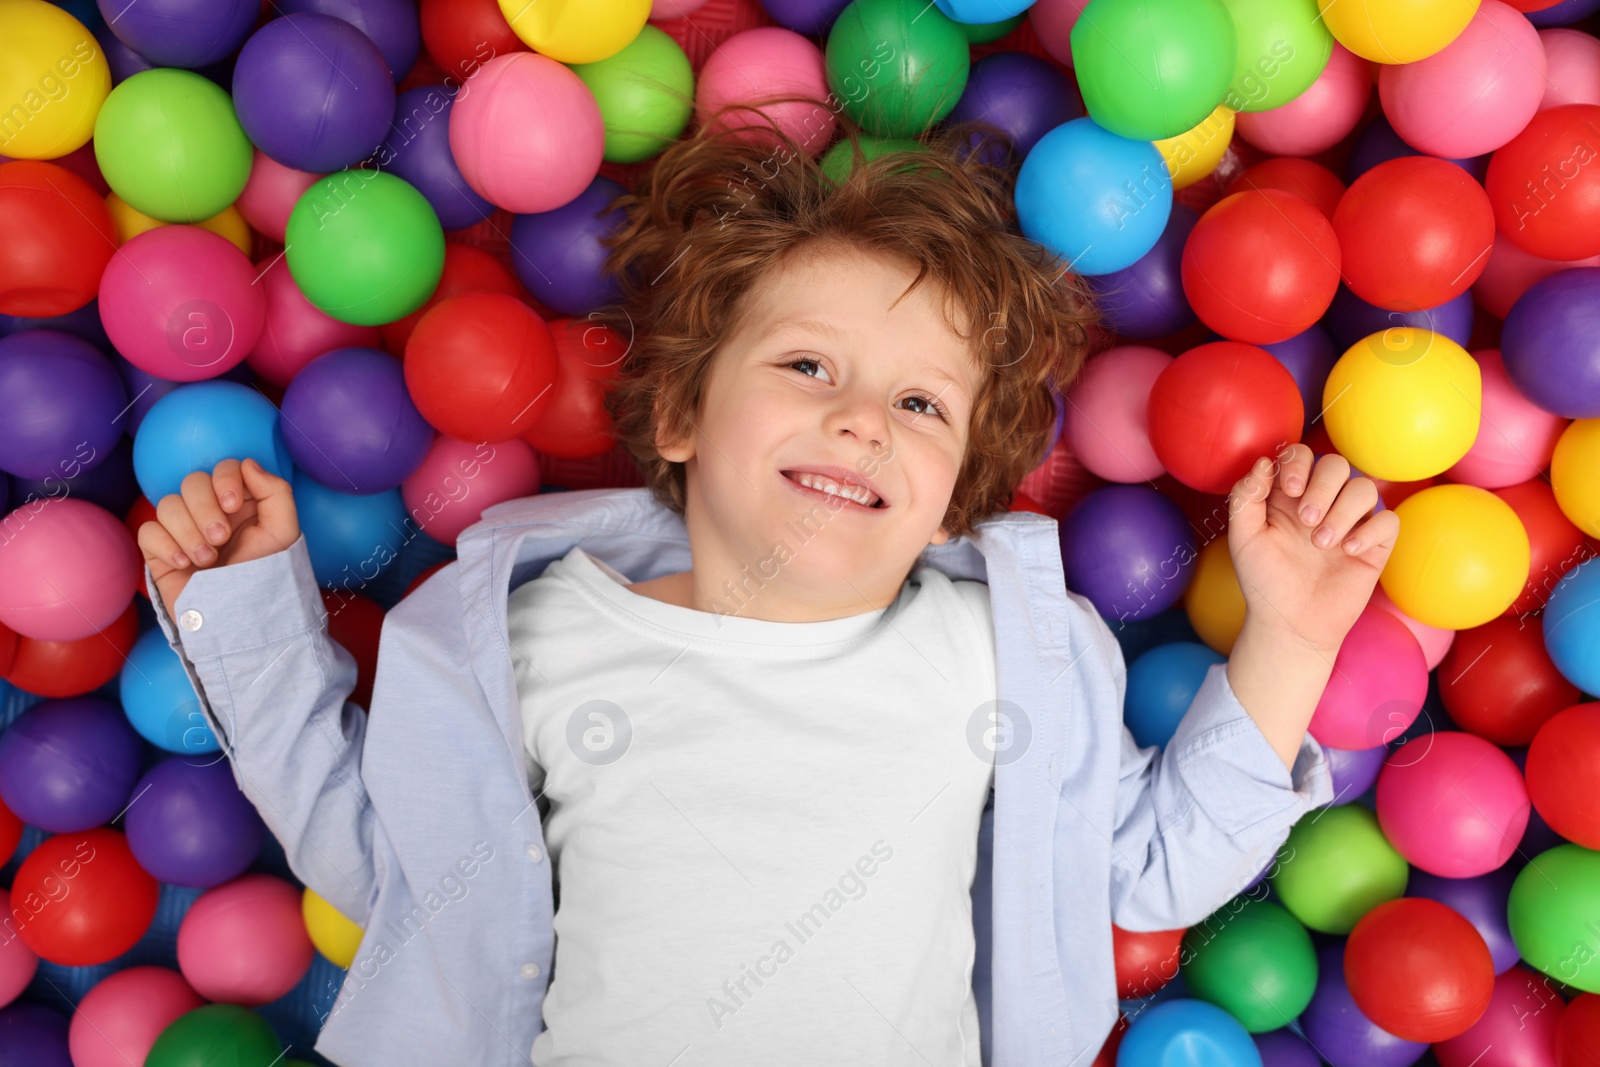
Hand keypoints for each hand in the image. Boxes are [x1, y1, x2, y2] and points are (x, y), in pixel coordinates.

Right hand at [137, 458, 300, 618]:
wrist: (243, 619)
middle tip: (221, 538)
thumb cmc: (267, 578)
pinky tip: (185, 564)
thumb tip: (247, 464)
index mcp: (240, 503)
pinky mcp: (161, 551)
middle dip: (205, 509)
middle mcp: (210, 511)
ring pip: (167, 504)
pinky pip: (148, 531)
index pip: (224, 467)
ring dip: (188, 532)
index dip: (224, 479)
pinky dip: (166, 545)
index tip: (233, 504)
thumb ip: (275, 493)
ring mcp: (183, 530)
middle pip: (192, 482)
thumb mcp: (283, 533)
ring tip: (208, 560)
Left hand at [1226, 444, 1399, 655]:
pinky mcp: (1373, 546)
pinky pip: (1389, 520)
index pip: (1302, 455)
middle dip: (1322, 486)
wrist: (1290, 624)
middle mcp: (1322, 503)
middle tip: (1306, 520)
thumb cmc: (1264, 581)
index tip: (1289, 489)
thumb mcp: (1243, 538)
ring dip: (1343, 511)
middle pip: (1336, 464)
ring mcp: (1350, 523)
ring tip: (1321, 543)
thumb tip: (1263, 461)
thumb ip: (1246, 497)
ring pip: (1364, 488)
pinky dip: (1370, 530)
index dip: (1298, 462)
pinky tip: (1347, 552)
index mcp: (1289, 496)